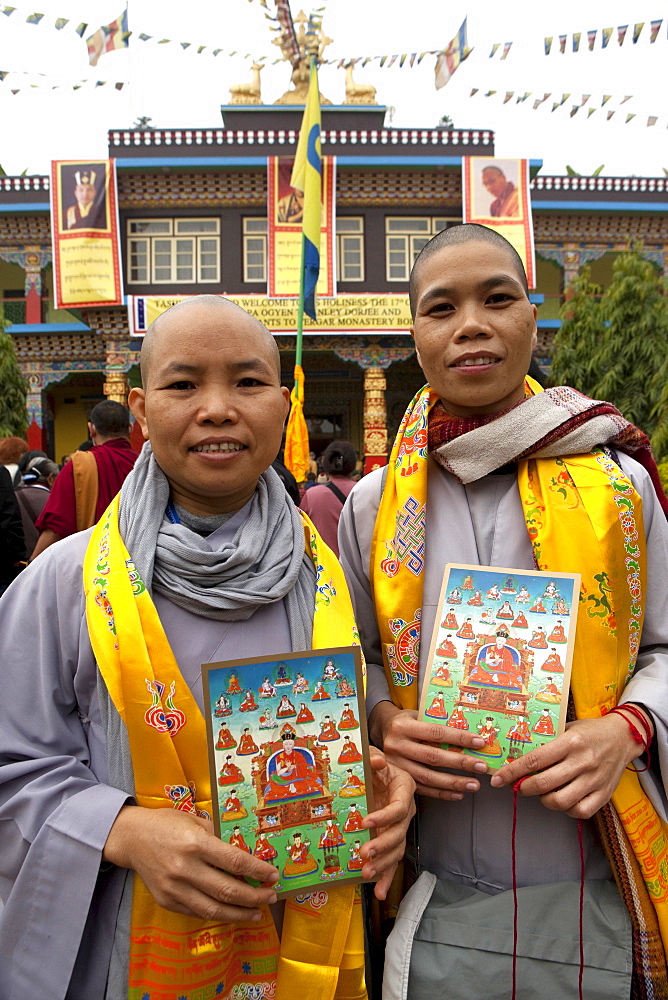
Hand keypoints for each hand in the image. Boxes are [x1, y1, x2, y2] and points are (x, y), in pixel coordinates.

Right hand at [103, 805, 278, 921]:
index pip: (235, 861)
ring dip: (240, 913)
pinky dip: (218, 913)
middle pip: (228, 889)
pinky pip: (198, 912)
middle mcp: (185, 868)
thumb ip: (217, 837)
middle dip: (255, 896)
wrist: (131, 837)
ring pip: (214, 909)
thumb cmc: (166, 823)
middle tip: (271, 896)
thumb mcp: (195, 820)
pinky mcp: (167, 900)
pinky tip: (231, 911)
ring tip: (256, 911)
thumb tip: (244, 854)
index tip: (273, 876)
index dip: (258, 871)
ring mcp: (175, 888)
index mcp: (196, 843)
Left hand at [360, 748, 415, 899]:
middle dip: (383, 846)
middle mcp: (405, 809)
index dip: (385, 816)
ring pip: (397, 849)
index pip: (400, 807)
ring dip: (384, 864)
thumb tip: (377, 761)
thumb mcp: (371, 754)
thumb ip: (372, 756)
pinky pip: (392, 860)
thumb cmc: (373, 762)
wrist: (375, 770)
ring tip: (368, 873)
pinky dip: (387, 876)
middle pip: (399, 832)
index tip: (365, 822)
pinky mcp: (390, 838)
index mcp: (404, 788)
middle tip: (365, 854)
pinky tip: (379, 891)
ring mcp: (399, 826)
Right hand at [369, 701, 488, 799]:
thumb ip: (437, 723)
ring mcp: (396, 764)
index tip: (479, 742)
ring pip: (428, 776)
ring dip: (454, 782)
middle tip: (481, 766)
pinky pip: (422, 789)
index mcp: (403, 726)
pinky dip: (441, 793)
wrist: (381, 730)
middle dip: (461, 763)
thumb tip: (470, 731)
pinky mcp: (398, 778)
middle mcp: (397, 745)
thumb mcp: (416, 715)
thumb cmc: (405, 721)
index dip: (459, 738)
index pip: (436, 733)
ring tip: (473, 784)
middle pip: (433, 757)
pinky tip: (457, 794)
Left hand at [490, 712, 644, 818]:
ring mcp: (594, 779)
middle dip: (524, 788)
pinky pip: (580, 811)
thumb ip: (547, 742)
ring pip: (560, 801)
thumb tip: (516, 755)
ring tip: (543, 792)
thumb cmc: (590, 731)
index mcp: (570, 742)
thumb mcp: (568, 728)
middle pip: (544, 784)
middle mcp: (582, 761)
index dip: (512, 772)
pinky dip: (567, 809)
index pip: (534, 760)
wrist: (624, 736)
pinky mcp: (604, 794)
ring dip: (544, 800)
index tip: (498, 779)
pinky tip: (563, 800)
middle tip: (519, 786)